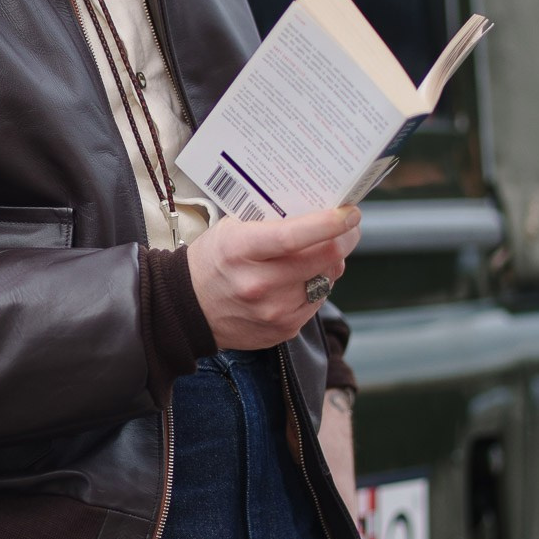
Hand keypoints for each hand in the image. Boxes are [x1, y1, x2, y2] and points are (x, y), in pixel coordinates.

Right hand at [186, 207, 361, 351]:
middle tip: (346, 229)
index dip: (330, 223)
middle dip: (343, 240)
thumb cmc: (213, 261)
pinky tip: (301, 279)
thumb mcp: (232, 228)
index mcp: (241, 250)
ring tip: (317, 254)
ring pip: (327, 280)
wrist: (189, 308)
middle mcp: (259, 284)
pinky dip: (317, 286)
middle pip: (323, 259)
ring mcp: (273, 311)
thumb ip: (271, 220)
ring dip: (330, 264)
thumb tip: (317, 210)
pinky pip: (317, 301)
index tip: (350, 213)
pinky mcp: (284, 329)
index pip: (295, 236)